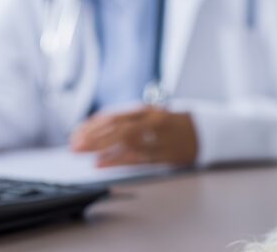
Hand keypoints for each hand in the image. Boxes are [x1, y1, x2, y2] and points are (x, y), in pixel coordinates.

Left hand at [70, 107, 197, 167]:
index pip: (114, 116)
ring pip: (125, 142)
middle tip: (75, 145)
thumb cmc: (170, 124)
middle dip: (93, 137)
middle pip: (117, 128)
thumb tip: (95, 126)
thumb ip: (125, 120)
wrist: (201, 133)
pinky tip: (101, 164)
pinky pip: (136, 159)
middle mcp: (152, 122)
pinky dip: (117, 161)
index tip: (77, 132)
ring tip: (83, 152)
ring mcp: (158, 139)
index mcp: (146, 111)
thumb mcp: (149, 115)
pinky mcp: (163, 156)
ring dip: (101, 148)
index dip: (93, 125)